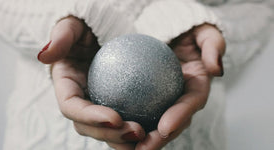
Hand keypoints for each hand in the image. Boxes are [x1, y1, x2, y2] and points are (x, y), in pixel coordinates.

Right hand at [38, 16, 144, 146]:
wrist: (105, 32)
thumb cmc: (89, 26)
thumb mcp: (74, 24)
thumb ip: (62, 36)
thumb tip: (44, 55)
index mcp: (66, 85)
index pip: (71, 107)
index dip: (89, 117)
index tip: (115, 117)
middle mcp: (80, 101)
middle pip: (89, 127)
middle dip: (111, 134)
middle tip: (137, 132)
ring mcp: (97, 106)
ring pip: (107, 131)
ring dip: (125, 140)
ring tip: (148, 137)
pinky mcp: (115, 105)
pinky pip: (125, 121)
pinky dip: (139, 129)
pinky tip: (156, 130)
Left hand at [133, 24, 225, 149]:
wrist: (172, 33)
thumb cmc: (188, 30)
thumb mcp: (205, 31)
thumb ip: (213, 46)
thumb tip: (216, 69)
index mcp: (198, 85)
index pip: (191, 103)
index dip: (180, 116)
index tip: (165, 127)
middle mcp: (182, 98)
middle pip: (173, 123)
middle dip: (160, 139)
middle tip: (143, 148)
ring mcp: (166, 101)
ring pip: (155, 124)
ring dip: (142, 138)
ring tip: (127, 148)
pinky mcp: (149, 99)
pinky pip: (138, 112)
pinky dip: (127, 122)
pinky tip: (113, 129)